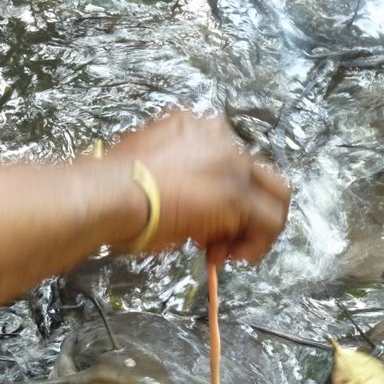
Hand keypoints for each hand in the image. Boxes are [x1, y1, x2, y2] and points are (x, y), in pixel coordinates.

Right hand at [106, 111, 290, 264]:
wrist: (108, 194)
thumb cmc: (110, 188)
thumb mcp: (145, 171)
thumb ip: (172, 180)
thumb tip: (180, 209)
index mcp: (193, 126)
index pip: (226, 160)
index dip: (218, 195)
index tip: (201, 219)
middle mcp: (219, 137)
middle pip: (256, 173)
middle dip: (245, 209)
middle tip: (222, 239)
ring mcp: (232, 164)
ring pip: (274, 194)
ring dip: (255, 228)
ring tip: (228, 252)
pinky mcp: (238, 196)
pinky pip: (270, 221)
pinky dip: (258, 244)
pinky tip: (235, 257)